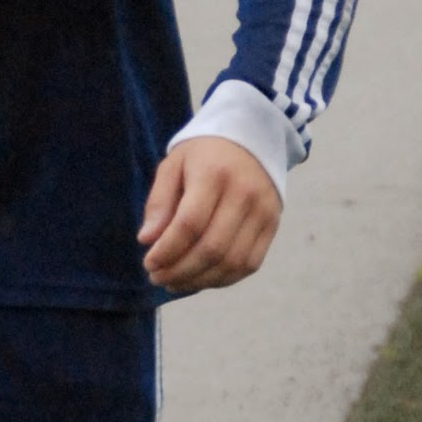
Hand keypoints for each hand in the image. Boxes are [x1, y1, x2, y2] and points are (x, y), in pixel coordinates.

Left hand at [139, 136, 280, 294]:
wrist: (252, 139)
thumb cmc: (204, 155)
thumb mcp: (173, 165)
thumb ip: (159, 201)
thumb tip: (147, 240)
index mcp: (214, 174)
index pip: (190, 224)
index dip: (168, 250)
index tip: (149, 263)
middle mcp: (244, 194)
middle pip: (212, 248)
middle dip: (180, 271)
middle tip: (157, 278)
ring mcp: (263, 212)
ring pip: (232, 262)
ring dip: (200, 280)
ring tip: (175, 282)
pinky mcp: (273, 226)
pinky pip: (249, 264)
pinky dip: (223, 279)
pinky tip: (200, 278)